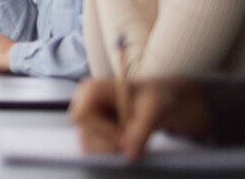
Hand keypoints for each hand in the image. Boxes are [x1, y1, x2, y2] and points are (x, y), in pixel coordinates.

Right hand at [68, 77, 210, 160]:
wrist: (162, 103)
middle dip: (110, 144)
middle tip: (134, 140)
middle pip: (85, 135)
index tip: (124, 135)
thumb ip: (142, 131)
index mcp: (91, 90)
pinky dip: (113, 152)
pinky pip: (96, 151)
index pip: (82, 117)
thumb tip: (129, 154)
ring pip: (89, 147)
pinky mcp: (92, 133)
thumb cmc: (157, 98)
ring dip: (113, 150)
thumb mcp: (155, 109)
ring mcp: (87, 120)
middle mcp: (83, 104)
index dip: (102, 131)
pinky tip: (127, 142)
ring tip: (133, 140)